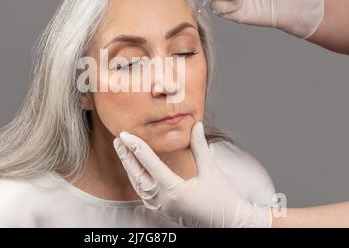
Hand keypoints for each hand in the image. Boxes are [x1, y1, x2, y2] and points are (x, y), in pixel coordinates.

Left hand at [113, 121, 271, 227]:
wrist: (230, 223)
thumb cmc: (223, 199)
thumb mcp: (211, 170)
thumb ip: (200, 146)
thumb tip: (196, 125)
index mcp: (174, 189)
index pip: (149, 163)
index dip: (136, 147)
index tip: (125, 134)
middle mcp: (164, 200)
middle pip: (137, 175)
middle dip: (126, 156)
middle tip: (118, 140)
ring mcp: (162, 207)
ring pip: (138, 185)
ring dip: (129, 167)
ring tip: (123, 151)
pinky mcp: (163, 210)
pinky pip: (143, 194)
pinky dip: (136, 179)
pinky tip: (135, 170)